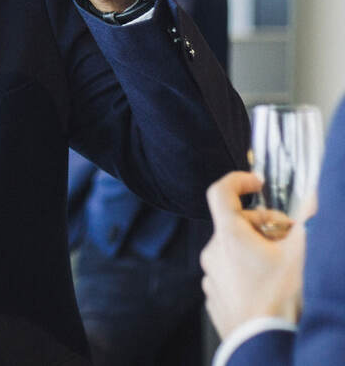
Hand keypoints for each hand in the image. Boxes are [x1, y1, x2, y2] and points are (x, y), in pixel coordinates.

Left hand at [200, 171, 306, 338]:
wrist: (266, 345)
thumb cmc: (282, 301)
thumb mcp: (302, 255)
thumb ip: (308, 220)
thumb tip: (315, 197)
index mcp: (228, 236)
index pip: (220, 191)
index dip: (238, 181)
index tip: (257, 183)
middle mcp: (213, 252)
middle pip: (236, 223)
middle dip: (264, 225)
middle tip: (289, 238)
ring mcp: (211, 275)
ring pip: (234, 250)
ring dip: (257, 250)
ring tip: (282, 266)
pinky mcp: (214, 296)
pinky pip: (230, 272)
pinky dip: (248, 271)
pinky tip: (269, 285)